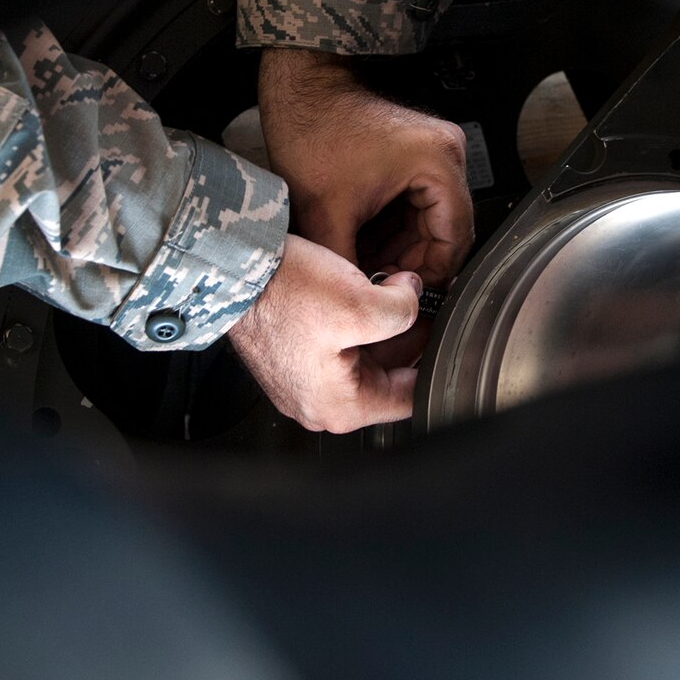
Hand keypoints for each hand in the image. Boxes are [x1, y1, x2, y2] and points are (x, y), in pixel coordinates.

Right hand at [227, 235, 425, 432]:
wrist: (231, 271)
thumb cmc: (280, 293)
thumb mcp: (360, 303)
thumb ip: (404, 312)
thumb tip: (415, 302)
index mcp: (340, 409)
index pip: (411, 397)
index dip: (435, 357)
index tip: (448, 329)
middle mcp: (321, 406)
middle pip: (390, 377)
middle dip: (409, 336)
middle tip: (424, 300)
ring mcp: (306, 384)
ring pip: (368, 358)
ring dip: (384, 325)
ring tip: (395, 288)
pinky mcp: (296, 360)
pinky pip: (342, 347)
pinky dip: (358, 322)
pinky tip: (367, 290)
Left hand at [257, 48, 473, 284]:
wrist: (299, 88)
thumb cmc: (312, 130)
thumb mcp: (325, 212)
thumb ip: (345, 265)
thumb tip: (358, 304)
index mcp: (438, 163)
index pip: (455, 238)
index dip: (431, 275)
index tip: (403, 295)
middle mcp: (446, 155)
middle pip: (445, 231)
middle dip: (412, 263)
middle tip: (380, 287)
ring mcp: (432, 153)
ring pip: (429, 221)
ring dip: (401, 248)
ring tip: (367, 268)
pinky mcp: (415, 155)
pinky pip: (415, 204)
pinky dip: (393, 228)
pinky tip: (365, 244)